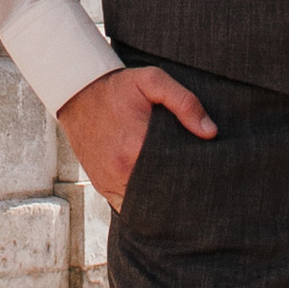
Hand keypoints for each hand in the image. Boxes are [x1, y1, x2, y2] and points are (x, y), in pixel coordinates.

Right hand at [57, 65, 217, 204]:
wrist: (77, 93)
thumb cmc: (117, 87)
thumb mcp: (152, 81)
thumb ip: (184, 102)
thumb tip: (210, 132)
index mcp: (137, 145)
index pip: (177, 173)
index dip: (193, 176)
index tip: (206, 173)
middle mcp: (122, 169)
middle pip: (163, 193)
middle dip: (181, 192)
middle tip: (198, 187)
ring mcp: (110, 180)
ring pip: (145, 204)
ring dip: (162, 202)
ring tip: (180, 195)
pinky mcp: (102, 185)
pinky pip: (126, 206)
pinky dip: (142, 205)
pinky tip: (155, 198)